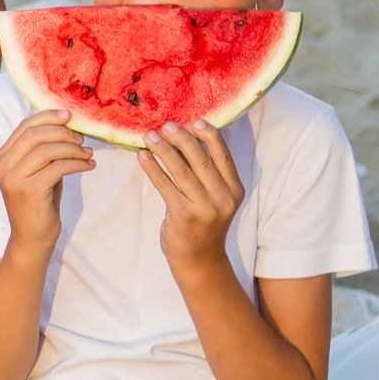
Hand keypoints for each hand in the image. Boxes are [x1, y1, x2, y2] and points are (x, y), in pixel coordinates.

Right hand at [0, 108, 94, 250]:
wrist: (32, 238)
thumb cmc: (39, 203)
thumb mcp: (39, 171)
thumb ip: (44, 150)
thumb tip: (66, 124)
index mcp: (3, 157)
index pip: (25, 126)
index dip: (49, 116)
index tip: (70, 115)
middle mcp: (3, 166)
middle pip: (36, 134)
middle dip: (64, 132)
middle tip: (82, 138)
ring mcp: (13, 178)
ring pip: (47, 149)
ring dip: (73, 149)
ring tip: (88, 154)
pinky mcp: (29, 191)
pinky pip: (58, 167)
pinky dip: (77, 164)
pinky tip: (89, 166)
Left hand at [138, 120, 244, 267]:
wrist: (199, 259)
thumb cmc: (204, 222)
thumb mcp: (216, 198)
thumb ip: (208, 174)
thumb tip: (186, 138)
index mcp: (235, 190)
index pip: (223, 156)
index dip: (210, 137)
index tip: (196, 120)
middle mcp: (223, 198)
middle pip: (202, 160)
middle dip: (183, 139)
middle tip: (167, 125)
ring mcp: (204, 208)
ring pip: (181, 171)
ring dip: (163, 150)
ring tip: (150, 135)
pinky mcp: (183, 215)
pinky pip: (165, 186)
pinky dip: (153, 169)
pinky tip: (143, 157)